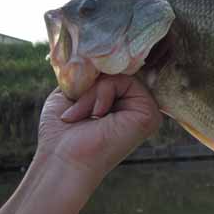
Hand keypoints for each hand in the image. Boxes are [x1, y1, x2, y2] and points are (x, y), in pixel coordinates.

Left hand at [37, 74, 161, 180]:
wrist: (63, 158)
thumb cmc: (63, 132)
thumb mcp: (73, 92)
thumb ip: (90, 74)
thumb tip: (99, 55)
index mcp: (124, 104)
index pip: (116, 72)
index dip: (97, 74)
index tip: (76, 88)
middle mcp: (138, 107)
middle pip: (118, 71)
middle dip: (91, 85)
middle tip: (76, 110)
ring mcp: (147, 111)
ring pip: (120, 75)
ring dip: (93, 92)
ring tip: (84, 115)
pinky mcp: (150, 114)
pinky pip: (125, 81)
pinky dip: (102, 93)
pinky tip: (97, 115)